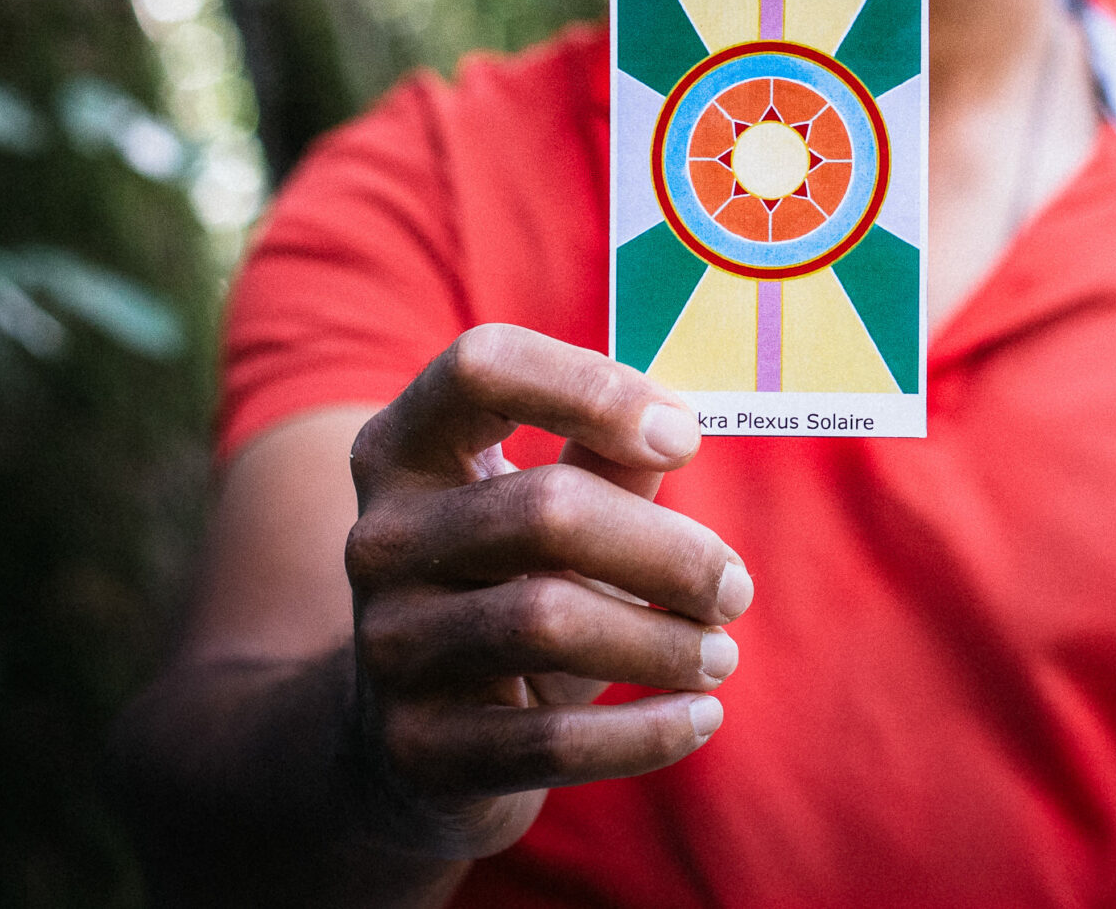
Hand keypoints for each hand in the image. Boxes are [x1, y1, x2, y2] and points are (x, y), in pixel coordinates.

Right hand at [341, 324, 753, 859]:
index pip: (484, 368)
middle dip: (667, 551)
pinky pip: (551, 738)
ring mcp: (389, 645)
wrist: (409, 745)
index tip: (686, 438)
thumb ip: (605, 463)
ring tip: (719, 654)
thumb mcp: (545, 518)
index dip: (592, 386)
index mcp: (405, 449)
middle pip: (543, 510)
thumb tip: (682, 424)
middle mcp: (382, 537)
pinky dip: (645, 730)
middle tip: (733, 588)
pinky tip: (699, 715)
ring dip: (664, 643)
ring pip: (548, 622)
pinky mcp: (418, 748)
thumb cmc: (504, 594)